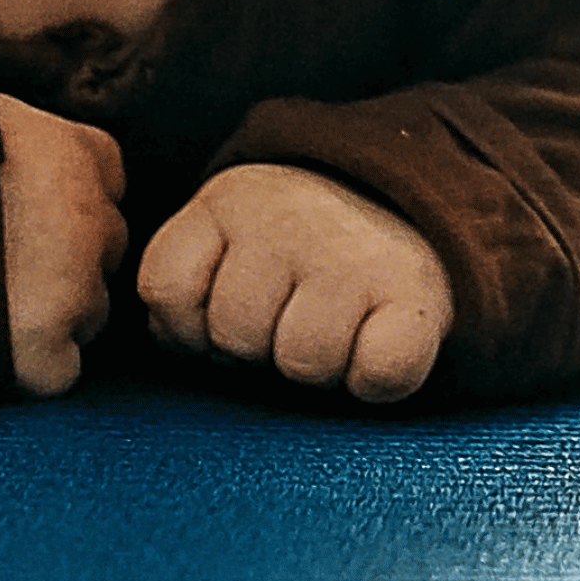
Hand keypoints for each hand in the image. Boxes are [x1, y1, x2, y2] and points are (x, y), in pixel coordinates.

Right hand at [0, 92, 125, 396]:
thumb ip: (2, 129)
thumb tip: (5, 130)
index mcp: (65, 151)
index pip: (104, 172)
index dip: (61, 195)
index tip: (20, 207)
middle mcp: (86, 216)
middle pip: (103, 242)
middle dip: (61, 254)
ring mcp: (73, 289)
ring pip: (90, 308)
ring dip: (51, 311)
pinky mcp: (44, 353)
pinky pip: (58, 367)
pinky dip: (31, 367)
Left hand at [137, 164, 452, 402]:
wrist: (409, 209)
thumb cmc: (299, 251)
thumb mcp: (229, 237)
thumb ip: (188, 280)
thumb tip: (173, 339)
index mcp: (230, 200)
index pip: (165, 288)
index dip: (188, 322)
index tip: (226, 309)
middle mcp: (289, 218)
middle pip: (233, 335)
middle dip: (255, 347)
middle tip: (290, 318)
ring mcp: (353, 255)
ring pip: (302, 362)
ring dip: (315, 368)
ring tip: (332, 331)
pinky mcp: (414, 295)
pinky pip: (379, 374)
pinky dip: (376, 379)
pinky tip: (374, 348)